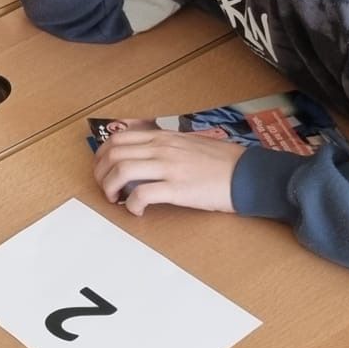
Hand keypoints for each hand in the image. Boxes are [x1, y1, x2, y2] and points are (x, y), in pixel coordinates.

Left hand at [93, 129, 243, 215]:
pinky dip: (132, 204)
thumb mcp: (188, 144)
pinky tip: (137, 211)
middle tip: (104, 187)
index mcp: (163, 137)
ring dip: (110, 187)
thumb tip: (143, 155)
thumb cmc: (222, 161)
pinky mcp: (178, 188)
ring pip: (122, 171)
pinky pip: (142, 194)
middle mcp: (162, 148)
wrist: (248, 174)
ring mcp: (169, 167)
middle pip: (114, 154)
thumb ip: (165, 146)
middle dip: (100, 172)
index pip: (118, 138)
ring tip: (115, 199)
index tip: (101, 168)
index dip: (101, 155)